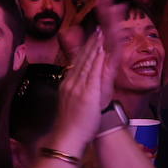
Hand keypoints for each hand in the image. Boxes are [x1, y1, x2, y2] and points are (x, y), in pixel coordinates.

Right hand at [53, 29, 106, 145]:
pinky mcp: (88, 93)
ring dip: (94, 47)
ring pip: (87, 63)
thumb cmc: (70, 126)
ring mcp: (78, 87)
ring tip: (100, 34)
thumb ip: (72, 92)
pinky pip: (93, 74)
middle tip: (96, 29)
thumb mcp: (69, 104)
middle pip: (81, 60)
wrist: (67, 137)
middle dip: (90, 44)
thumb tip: (75, 86)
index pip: (76, 63)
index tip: (90, 38)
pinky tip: (101, 51)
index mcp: (67, 85)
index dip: (84, 50)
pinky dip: (97, 61)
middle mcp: (71, 83)